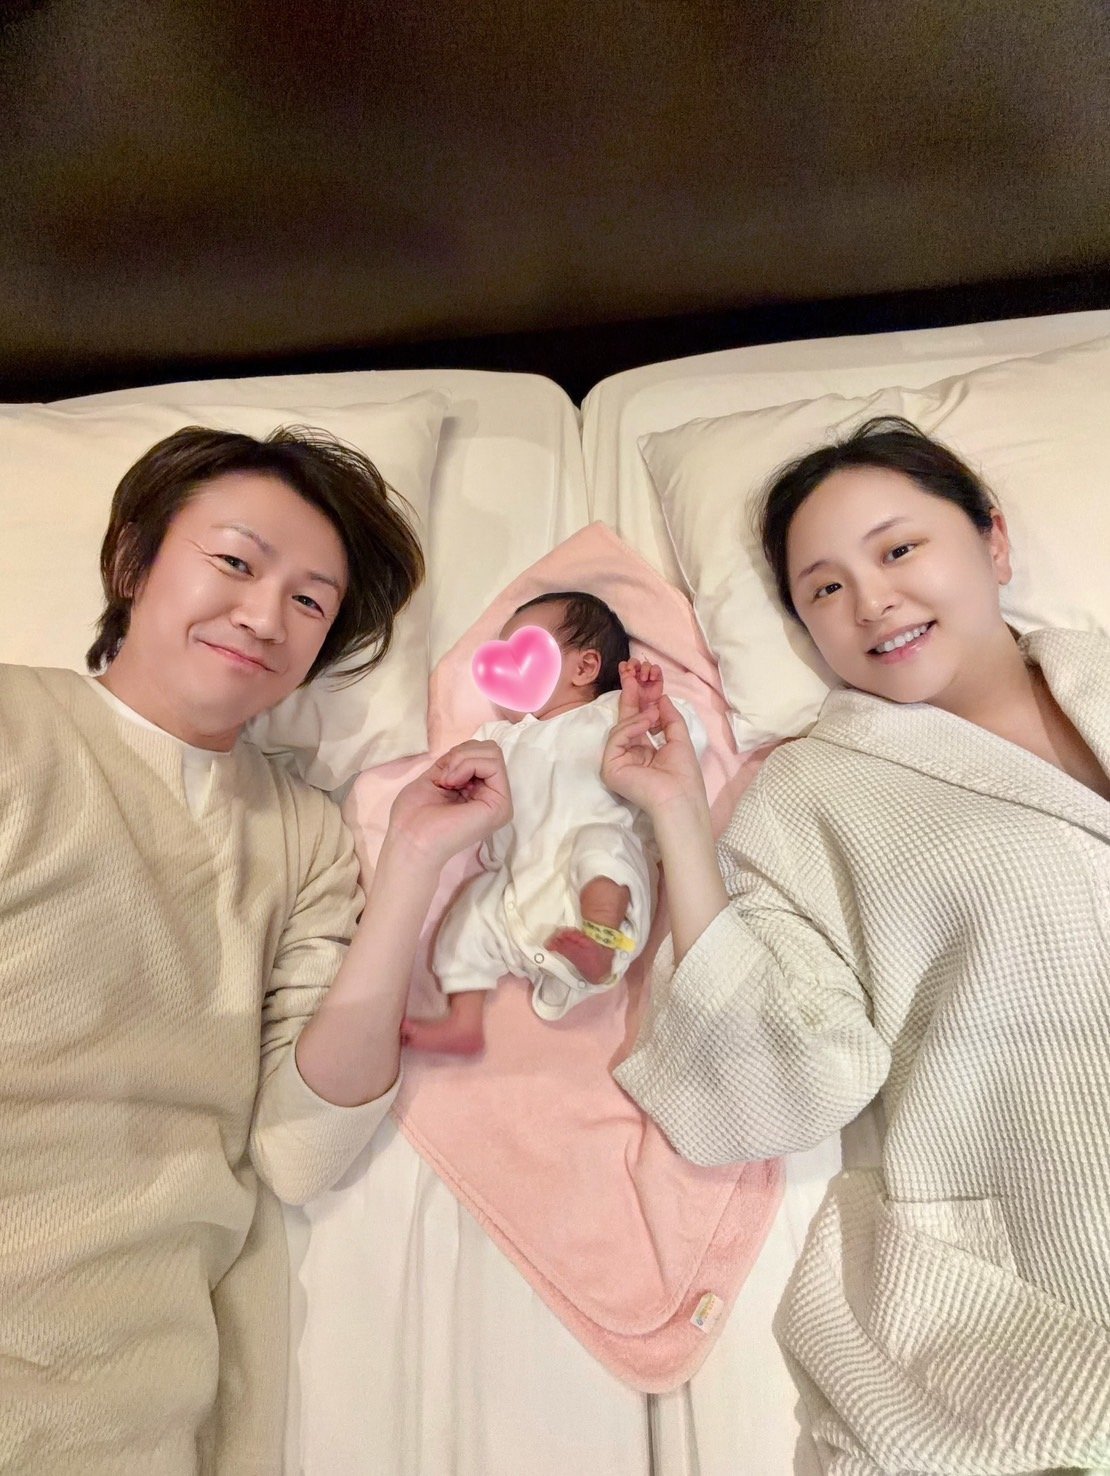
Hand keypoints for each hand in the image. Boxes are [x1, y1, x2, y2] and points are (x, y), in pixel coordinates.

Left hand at [387, 740, 511, 867]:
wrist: (411, 840)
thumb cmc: (414, 815)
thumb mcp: (436, 776)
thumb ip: (455, 762)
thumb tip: (471, 749)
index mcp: (478, 792)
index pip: (481, 753)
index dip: (458, 754)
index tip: (441, 775)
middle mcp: (492, 796)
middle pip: (491, 749)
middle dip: (462, 754)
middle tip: (445, 778)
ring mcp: (500, 802)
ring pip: (493, 753)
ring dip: (462, 760)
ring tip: (448, 783)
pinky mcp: (501, 805)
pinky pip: (492, 764)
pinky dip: (467, 765)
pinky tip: (453, 784)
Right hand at [602, 665, 706, 817]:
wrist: (680, 799)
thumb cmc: (684, 775)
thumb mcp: (679, 737)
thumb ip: (668, 716)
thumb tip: (660, 697)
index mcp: (645, 751)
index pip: (640, 719)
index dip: (643, 697)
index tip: (648, 674)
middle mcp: (629, 754)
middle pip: (626, 718)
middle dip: (630, 691)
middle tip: (633, 666)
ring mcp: (617, 761)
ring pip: (621, 726)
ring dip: (637, 714)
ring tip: (653, 712)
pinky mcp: (610, 767)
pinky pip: (617, 738)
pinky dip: (631, 726)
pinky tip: (646, 721)